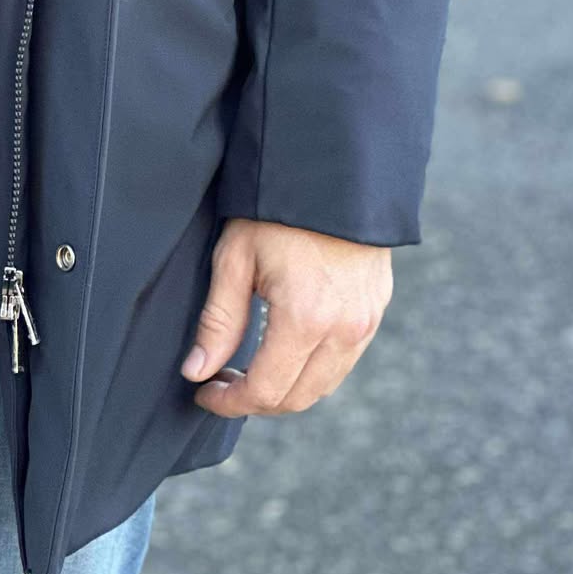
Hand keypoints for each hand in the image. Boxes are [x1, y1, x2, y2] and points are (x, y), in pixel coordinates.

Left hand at [182, 217, 391, 416]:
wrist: (333, 171)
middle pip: (298, 398)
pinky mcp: (376, 309)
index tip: (204, 392)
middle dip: (256, 401)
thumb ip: (218, 321)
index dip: (230, 402)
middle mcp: (345, 329)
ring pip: (324, 384)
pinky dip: (313, 368)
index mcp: (305, 319)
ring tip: (250, 367)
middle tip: (222, 381)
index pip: (266, 391)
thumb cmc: (275, 210)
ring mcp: (367, 322)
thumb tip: (196, 372)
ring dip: (287, 388)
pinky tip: (285, 347)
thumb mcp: (235, 258)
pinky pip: (344, 359)